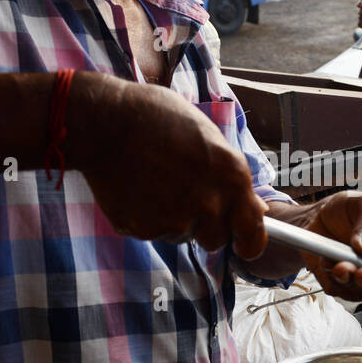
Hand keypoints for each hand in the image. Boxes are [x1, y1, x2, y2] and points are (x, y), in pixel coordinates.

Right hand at [69, 72, 267, 257]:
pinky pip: (152, 232)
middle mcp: (208, 203)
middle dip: (205, 227)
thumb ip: (232, 176)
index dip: (248, 242)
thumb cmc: (158, 118)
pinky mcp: (144, 229)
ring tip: (155, 182)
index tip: (243, 244)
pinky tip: (137, 188)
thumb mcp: (208, 136)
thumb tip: (256, 206)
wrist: (105, 122)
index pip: (253, 233)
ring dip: (174, 219)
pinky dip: (146, 217)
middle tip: (185, 199)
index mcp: (232, 177)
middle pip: (216, 239)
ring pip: (182, 235)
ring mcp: (175, 219)